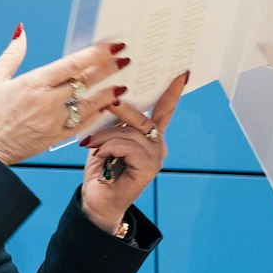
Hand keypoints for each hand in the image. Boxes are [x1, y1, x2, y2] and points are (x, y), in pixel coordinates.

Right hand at [0, 28, 130, 166]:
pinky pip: (84, 125)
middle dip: (109, 68)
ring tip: (122, 85)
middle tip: (125, 59)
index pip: (73, 64)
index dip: (97, 53)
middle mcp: (47, 101)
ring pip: (90, 104)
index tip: (113, 46)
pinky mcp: (54, 138)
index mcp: (32, 83)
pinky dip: (97, 115)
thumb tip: (22, 33)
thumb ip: (11, 55)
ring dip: (109, 93)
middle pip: (86, 81)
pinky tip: (106, 108)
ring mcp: (53, 121)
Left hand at [78, 70, 188, 231]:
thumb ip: (115, 122)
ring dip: (106, 136)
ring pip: (131, 131)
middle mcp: (157, 144)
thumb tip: (113, 98)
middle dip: (121, 109)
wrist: (97, 200)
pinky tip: (100, 155)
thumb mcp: (106, 138)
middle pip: (143, 117)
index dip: (172, 92)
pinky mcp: (149, 168)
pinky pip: (128, 146)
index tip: (181, 73)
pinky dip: (109, 147)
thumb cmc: (101, 169)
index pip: (164, 109)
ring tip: (91, 144)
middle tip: (107, 101)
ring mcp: (155, 156)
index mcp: (150, 135)